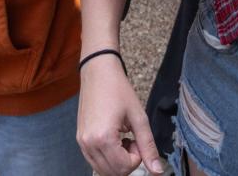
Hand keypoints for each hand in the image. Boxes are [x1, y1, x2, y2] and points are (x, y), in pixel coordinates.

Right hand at [78, 56, 163, 174]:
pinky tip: (113, 140)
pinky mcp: (80, 139)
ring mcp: (82, 142)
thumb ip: (148, 146)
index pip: (124, 167)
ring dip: (117, 161)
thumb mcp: (138, 117)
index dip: (137, 157)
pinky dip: (107, 158)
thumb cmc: (118, 90)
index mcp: (103, 138)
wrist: (98, 72)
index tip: (137, 140)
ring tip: (122, 139)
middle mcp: (89, 143)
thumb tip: (157, 171)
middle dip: (127, 161)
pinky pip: (94, 161)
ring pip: (103, 170)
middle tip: (131, 140)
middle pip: (113, 172)